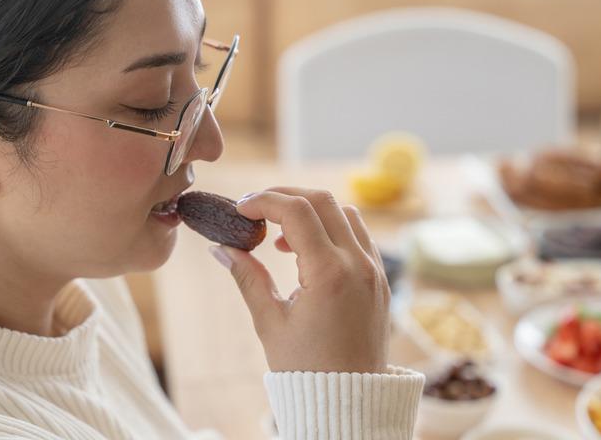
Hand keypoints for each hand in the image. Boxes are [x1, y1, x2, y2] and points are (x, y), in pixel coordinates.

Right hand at [209, 187, 389, 373]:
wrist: (349, 403)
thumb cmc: (306, 369)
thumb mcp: (269, 322)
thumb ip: (247, 277)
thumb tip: (220, 247)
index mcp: (329, 274)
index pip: (296, 211)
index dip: (263, 201)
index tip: (240, 210)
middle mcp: (359, 265)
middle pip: (323, 201)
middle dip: (285, 197)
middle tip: (256, 212)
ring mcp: (375, 271)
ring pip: (346, 214)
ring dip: (312, 213)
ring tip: (281, 242)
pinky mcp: (381, 280)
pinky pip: (360, 237)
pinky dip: (333, 230)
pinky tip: (308, 254)